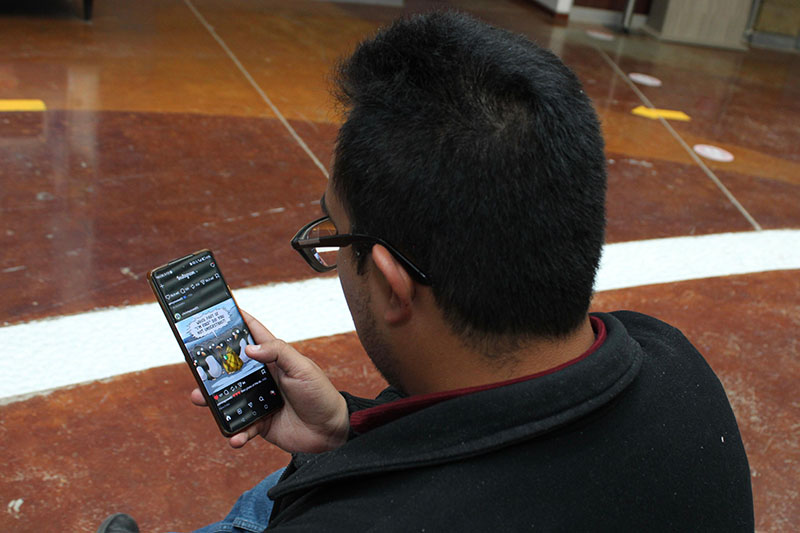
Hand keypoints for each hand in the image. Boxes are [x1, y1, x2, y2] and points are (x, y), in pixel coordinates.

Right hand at [190, 310, 349, 452]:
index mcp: (274, 359)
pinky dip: (236, 433)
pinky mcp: (261, 423)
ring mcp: (259, 400)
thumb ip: (278, 353)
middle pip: (231, 368)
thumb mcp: (301, 368)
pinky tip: (236, 437)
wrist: (331, 430)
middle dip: (212, 365)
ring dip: (213, 400)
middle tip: (195, 364)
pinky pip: (242, 427)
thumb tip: (249, 349)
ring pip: (229, 397)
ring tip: (200, 399)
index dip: (237, 321)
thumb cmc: (320, 393)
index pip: (252, 334)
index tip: (216, 311)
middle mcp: (263, 377)